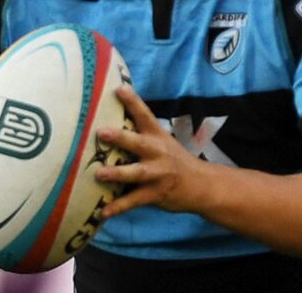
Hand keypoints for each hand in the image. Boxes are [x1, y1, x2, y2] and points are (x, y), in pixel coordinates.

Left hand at [95, 86, 207, 218]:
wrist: (201, 185)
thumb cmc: (174, 160)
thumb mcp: (163, 142)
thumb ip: (141, 134)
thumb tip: (110, 120)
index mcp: (158, 136)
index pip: (145, 115)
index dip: (132, 102)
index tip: (119, 89)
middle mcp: (158, 152)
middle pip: (138, 143)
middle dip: (120, 138)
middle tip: (101, 132)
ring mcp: (158, 174)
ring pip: (136, 173)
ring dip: (118, 173)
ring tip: (99, 174)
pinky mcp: (156, 194)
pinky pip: (134, 201)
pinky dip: (118, 207)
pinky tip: (103, 212)